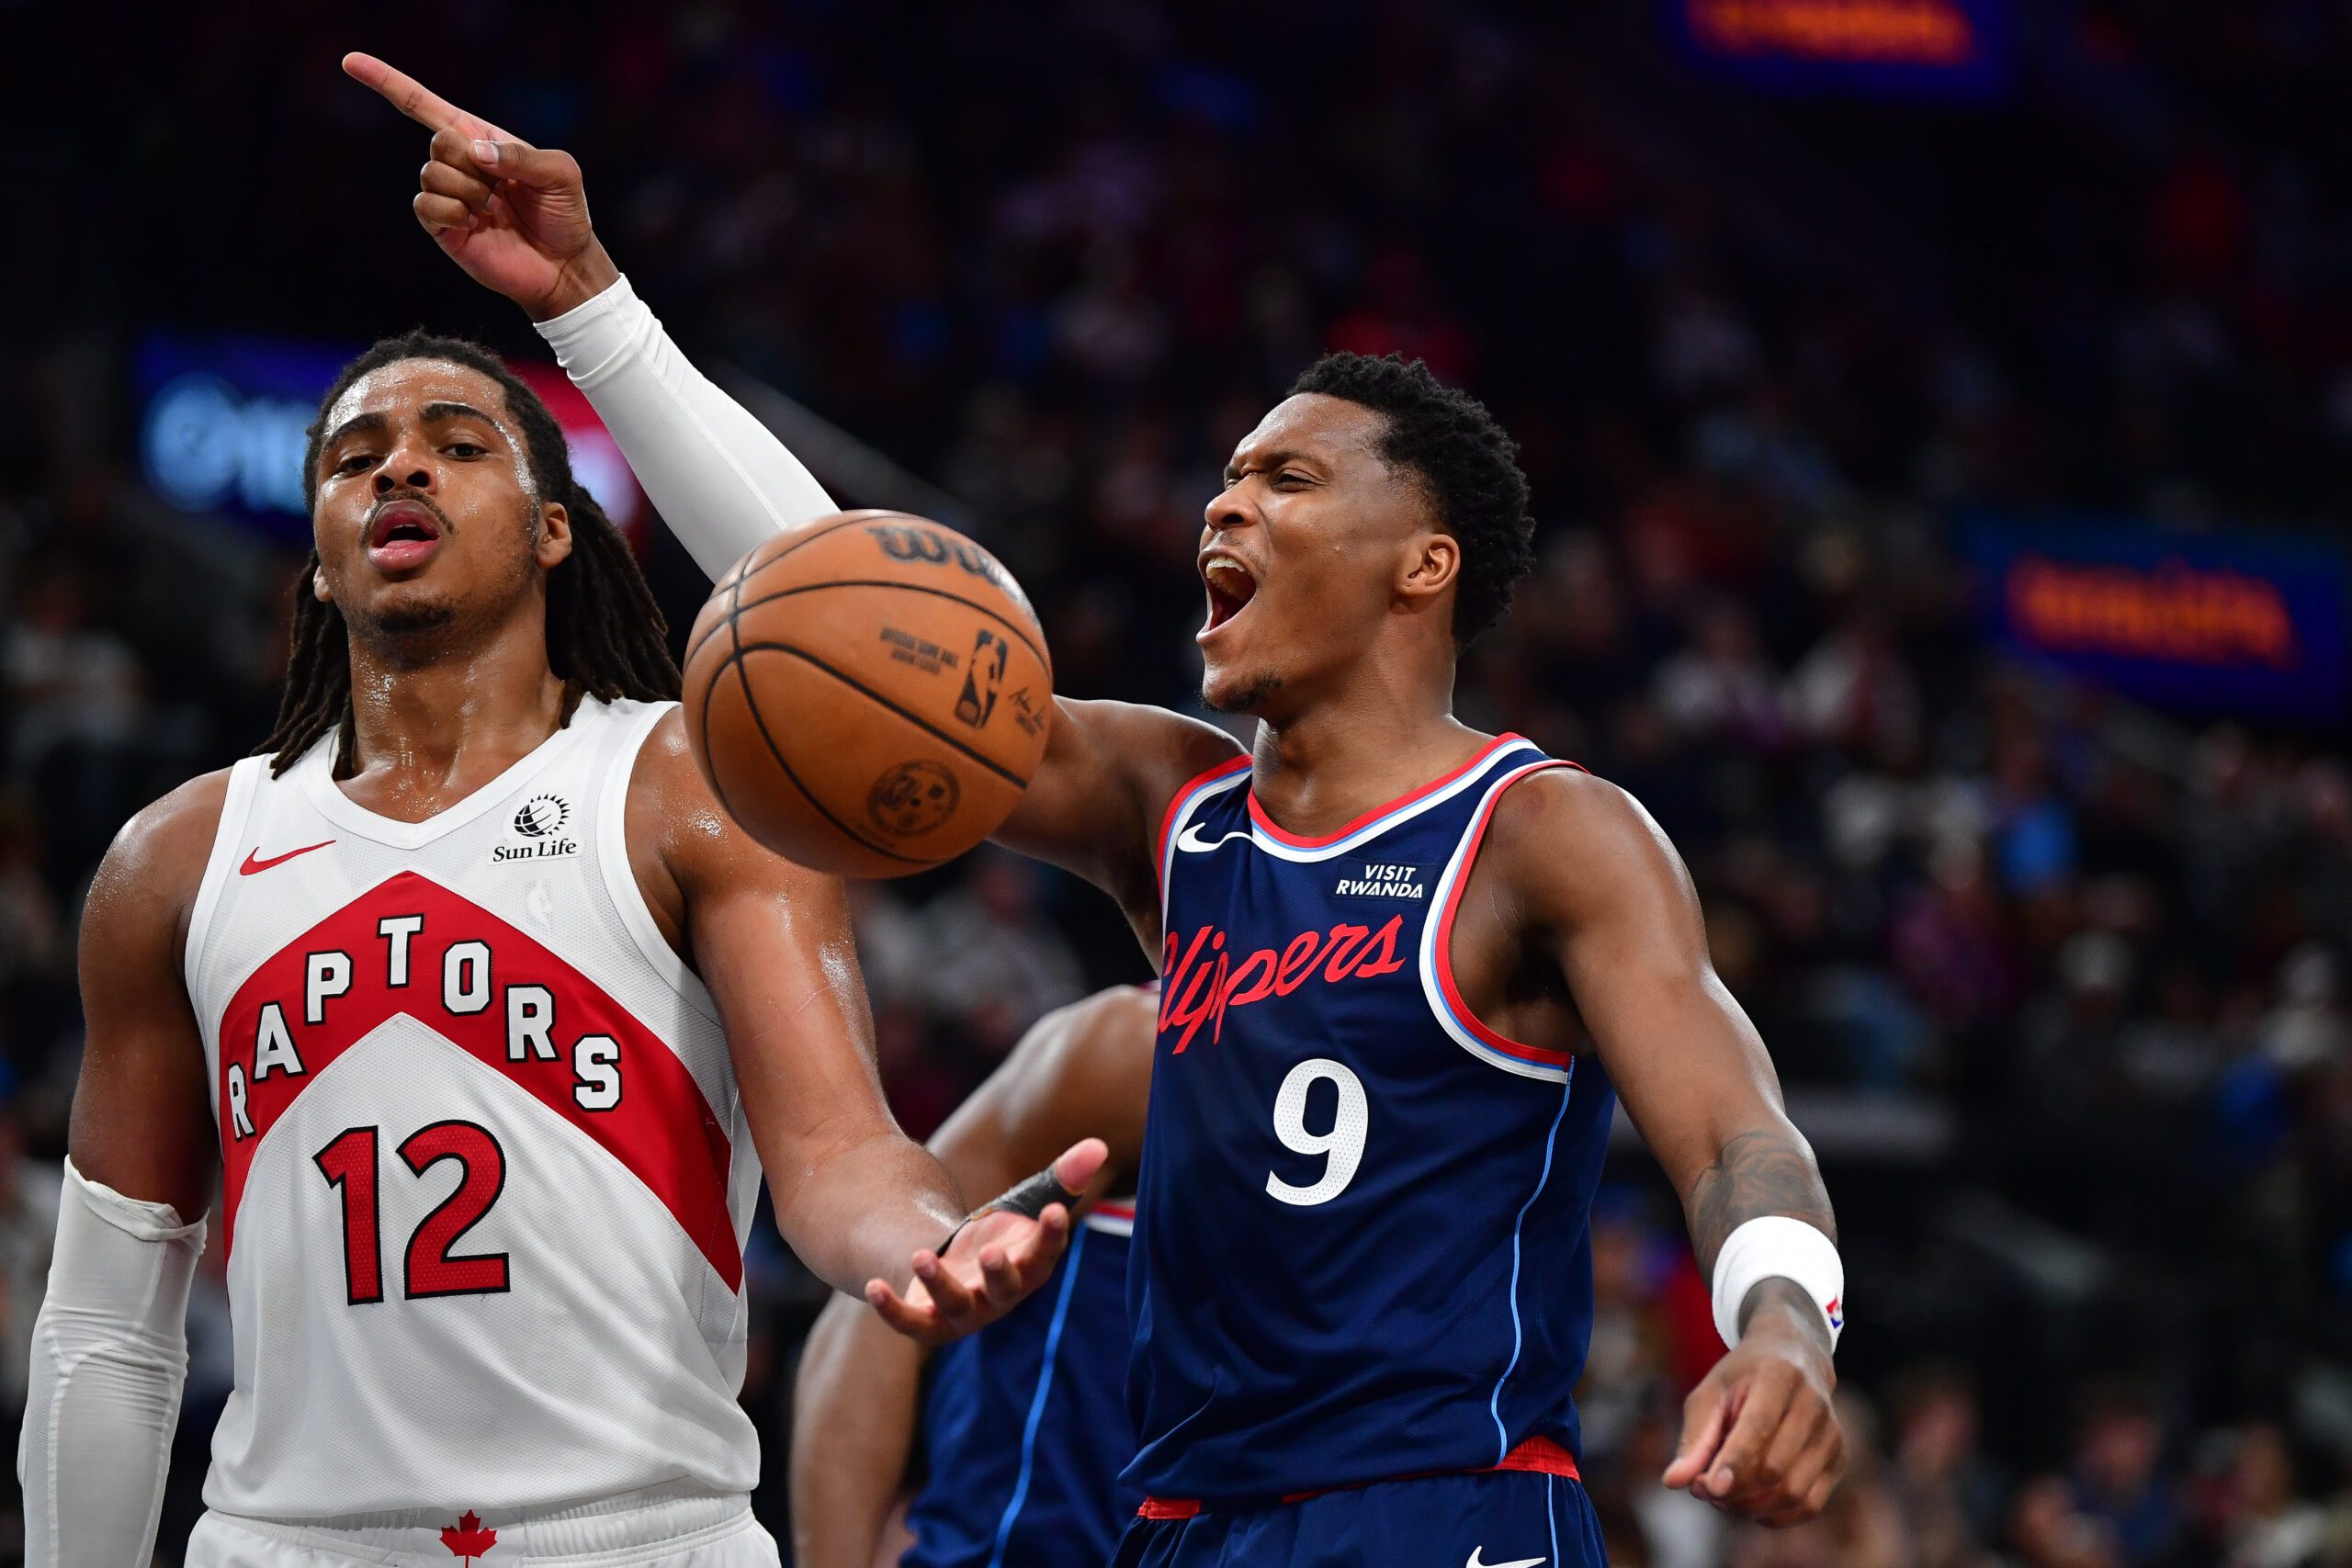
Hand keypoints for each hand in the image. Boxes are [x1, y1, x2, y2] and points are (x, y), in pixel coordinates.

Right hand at [342, 51, 618, 319]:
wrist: (564, 266)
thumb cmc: (565, 214)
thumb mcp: (560, 173)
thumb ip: (522, 156)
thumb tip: (475, 153)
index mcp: (480, 139)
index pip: (424, 105)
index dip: (387, 82)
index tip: (350, 62)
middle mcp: (458, 164)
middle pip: (436, 141)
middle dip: (470, 162)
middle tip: (501, 187)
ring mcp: (447, 196)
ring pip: (430, 173)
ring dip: (468, 191)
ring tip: (494, 209)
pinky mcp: (442, 228)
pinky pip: (425, 205)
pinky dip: (452, 211)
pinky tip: (475, 223)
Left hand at [862, 1139, 1106, 1345]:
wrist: (953, 1268)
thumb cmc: (998, 1235)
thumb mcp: (1025, 1203)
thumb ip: (1061, 1177)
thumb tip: (1099, 1145)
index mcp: (1030, 1270)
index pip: (1046, 1255)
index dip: (1052, 1235)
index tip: (1055, 1210)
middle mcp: (1000, 1298)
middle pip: (1005, 1290)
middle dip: (1000, 1273)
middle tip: (991, 1252)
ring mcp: (964, 1315)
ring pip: (955, 1306)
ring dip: (939, 1285)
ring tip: (921, 1256)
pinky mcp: (927, 1323)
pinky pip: (910, 1323)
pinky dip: (892, 1310)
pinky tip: (873, 1287)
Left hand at [1663, 1281, 1844, 1526]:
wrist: (1794, 1356)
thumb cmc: (1744, 1377)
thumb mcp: (1711, 1392)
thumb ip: (1694, 1437)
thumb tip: (1673, 1482)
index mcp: (1778, 1375)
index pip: (1758, 1427)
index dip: (1734, 1461)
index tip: (1708, 1488)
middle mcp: (1813, 1404)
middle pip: (1776, 1467)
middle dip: (1735, 1489)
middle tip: (1703, 1490)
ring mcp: (1832, 1433)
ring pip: (1794, 1492)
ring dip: (1752, 1507)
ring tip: (1722, 1498)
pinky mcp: (1839, 1457)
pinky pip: (1809, 1505)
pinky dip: (1776, 1516)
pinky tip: (1749, 1506)